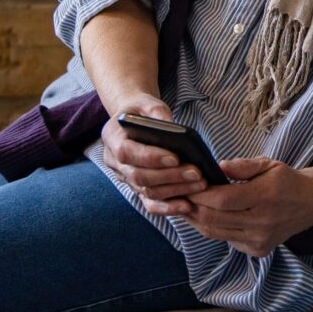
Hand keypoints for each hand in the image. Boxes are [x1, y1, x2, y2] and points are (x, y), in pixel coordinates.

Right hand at [99, 94, 209, 211]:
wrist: (134, 122)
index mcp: (112, 138)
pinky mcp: (138, 189)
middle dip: (170, 176)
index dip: (150, 157)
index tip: (175, 158)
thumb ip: (156, 112)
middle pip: (140, 176)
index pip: (127, 152)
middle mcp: (115, 162)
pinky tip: (188, 205)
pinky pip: (150, 204)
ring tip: (200, 184)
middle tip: (196, 173)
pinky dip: (168, 207)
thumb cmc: (142, 111)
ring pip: (147, 191)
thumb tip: (171, 126)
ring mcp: (126, 178)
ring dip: (175, 190)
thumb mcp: (147, 104)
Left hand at [177, 157, 312, 258]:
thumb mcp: (268, 164)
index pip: (222, 199)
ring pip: (214, 232)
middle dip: (192, 206)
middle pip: (213, 218)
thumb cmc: (286, 181)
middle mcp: (263, 222)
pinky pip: (226, 240)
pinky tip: (211, 216)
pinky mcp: (258, 250)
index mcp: (266, 196)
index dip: (200, 194)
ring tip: (189, 205)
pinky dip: (214, 228)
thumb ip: (242, 165)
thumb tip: (217, 166)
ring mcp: (260, 239)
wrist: (310, 203)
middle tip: (181, 195)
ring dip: (197, 219)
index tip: (188, 185)